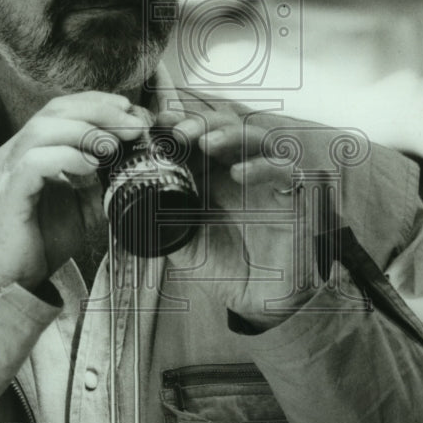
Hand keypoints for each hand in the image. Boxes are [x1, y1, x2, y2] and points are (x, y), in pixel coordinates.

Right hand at [0, 92, 147, 296]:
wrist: (12, 278)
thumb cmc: (38, 241)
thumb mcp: (79, 206)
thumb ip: (97, 184)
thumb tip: (127, 168)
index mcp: (31, 149)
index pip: (63, 109)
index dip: (98, 103)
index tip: (130, 111)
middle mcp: (17, 152)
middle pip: (56, 110)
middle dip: (99, 111)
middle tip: (132, 124)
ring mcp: (9, 169)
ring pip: (44, 129)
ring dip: (85, 131)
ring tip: (113, 145)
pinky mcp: (9, 191)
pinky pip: (36, 161)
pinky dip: (67, 157)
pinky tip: (91, 166)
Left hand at [157, 106, 315, 327]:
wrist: (257, 301)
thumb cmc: (224, 267)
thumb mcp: (183, 242)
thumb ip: (161, 220)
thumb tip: (129, 202)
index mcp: (212, 175)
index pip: (198, 136)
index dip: (179, 124)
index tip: (156, 123)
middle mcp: (239, 171)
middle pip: (226, 127)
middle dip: (201, 122)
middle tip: (178, 131)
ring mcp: (267, 181)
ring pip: (256, 139)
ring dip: (230, 134)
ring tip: (205, 141)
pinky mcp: (292, 198)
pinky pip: (284, 171)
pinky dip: (262, 167)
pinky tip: (239, 174)